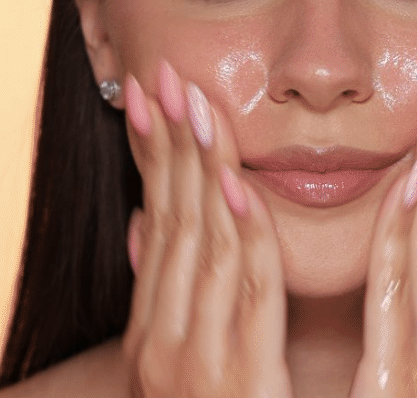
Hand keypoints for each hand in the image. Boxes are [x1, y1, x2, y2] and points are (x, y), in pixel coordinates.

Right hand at [122, 60, 294, 397]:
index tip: (154, 98)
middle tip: (159, 80)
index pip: (160, 226)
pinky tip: (230, 188)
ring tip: (191, 105)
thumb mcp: (201, 360)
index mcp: (160, 333)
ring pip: (198, 245)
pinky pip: (238, 293)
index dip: (156, 160)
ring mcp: (189, 361)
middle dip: (164, 148)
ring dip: (197, 169)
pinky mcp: (228, 380)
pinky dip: (235, 235)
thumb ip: (186, 296)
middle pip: (168, 225)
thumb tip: (147, 229)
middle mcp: (164, 341)